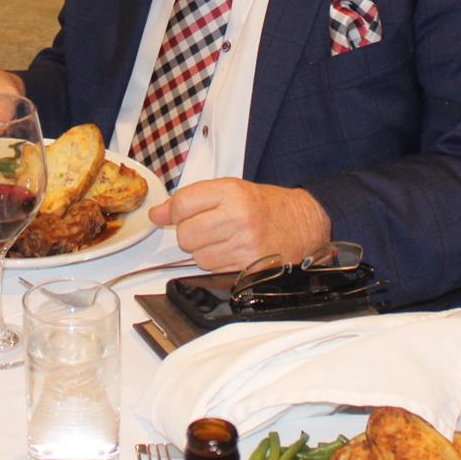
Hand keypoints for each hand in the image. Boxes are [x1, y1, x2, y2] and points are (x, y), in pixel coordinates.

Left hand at [147, 179, 331, 272]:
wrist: (304, 223)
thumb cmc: (265, 205)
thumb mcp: (231, 189)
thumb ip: (191, 199)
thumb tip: (156, 215)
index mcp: (231, 192)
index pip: (181, 204)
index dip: (172, 211)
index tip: (171, 214)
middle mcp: (238, 218)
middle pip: (185, 235)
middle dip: (190, 232)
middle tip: (207, 226)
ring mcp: (245, 246)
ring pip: (197, 256)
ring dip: (203, 250)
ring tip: (223, 239)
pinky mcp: (250, 268)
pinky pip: (213, 270)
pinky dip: (216, 263)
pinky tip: (232, 251)